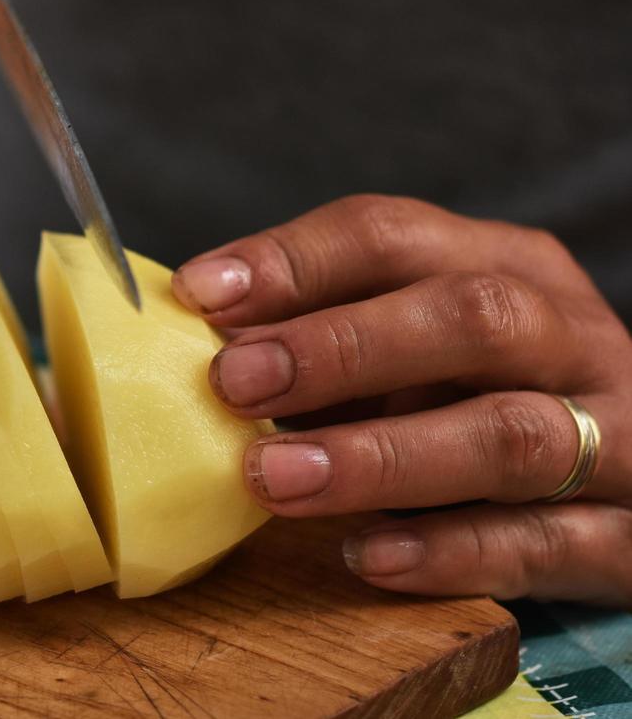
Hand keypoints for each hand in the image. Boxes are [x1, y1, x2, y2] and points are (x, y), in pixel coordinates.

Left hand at [172, 195, 631, 605]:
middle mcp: (571, 338)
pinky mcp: (630, 539)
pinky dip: (450, 551)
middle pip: (472, 318)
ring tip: (276, 477)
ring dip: (380, 456)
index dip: (294, 261)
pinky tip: (367, 555)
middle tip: (236, 381)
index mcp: (508, 267)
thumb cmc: (487, 397)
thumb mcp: (418, 346)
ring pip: (513, 436)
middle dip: (343, 347)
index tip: (202, 295)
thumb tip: (203, 336)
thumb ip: (327, 336)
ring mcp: (616, 437)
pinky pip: (545, 546)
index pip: (395, 236)